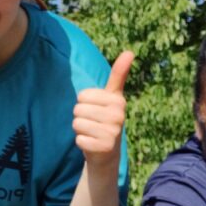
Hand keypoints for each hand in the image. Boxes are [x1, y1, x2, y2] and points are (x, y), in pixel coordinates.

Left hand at [73, 50, 132, 167]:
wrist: (107, 153)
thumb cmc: (106, 120)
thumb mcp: (112, 98)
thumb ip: (118, 75)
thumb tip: (129, 51)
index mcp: (118, 101)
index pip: (83, 95)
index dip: (84, 103)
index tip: (96, 109)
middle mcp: (118, 116)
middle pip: (78, 109)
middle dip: (81, 117)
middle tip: (93, 124)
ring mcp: (112, 133)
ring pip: (77, 124)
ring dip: (81, 130)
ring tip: (93, 133)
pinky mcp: (103, 148)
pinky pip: (78, 139)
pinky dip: (81, 143)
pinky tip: (92, 144)